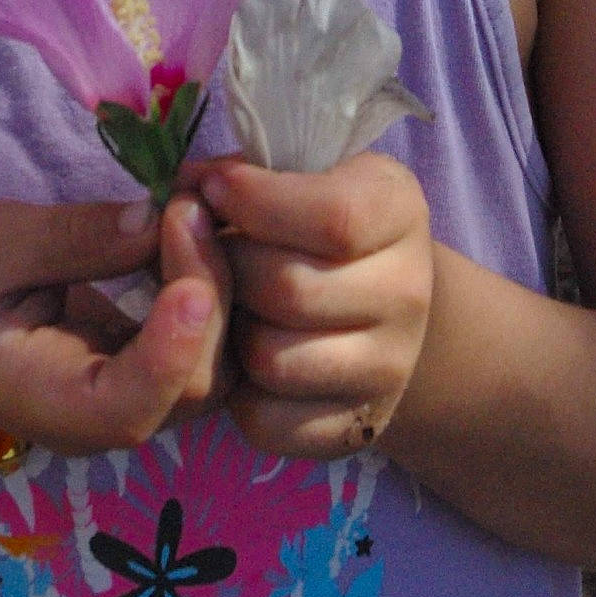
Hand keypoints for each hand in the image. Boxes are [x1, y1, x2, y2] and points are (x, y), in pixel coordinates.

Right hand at [0, 192, 229, 456]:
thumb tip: (154, 218)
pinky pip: (211, 332)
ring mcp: (142, 393)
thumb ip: (68, 239)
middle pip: (197, 380)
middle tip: (187, 198)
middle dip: (208, 284)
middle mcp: (111, 416)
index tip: (187, 284)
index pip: (130, 409)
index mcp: (53, 405)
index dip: (171, 353)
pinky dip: (215, 274)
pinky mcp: (157, 361)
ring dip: (223, 277)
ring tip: (197, 198)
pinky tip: (197, 215)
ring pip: (221, 358)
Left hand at [199, 151, 432, 458]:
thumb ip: (250, 171)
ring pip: (271, 360)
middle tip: (208, 250)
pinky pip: (266, 423)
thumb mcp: (305, 167)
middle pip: (289, 290)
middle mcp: (408, 294)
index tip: (213, 187)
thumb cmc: (319, 213)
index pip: (334, 218)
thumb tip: (188, 187)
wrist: (377, 294)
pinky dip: (236, 392)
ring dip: (229, 330)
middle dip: (226, 266)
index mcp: (398, 210)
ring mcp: (388, 369)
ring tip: (229, 302)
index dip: (256, 201)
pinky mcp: (353, 428)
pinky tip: (240, 351)